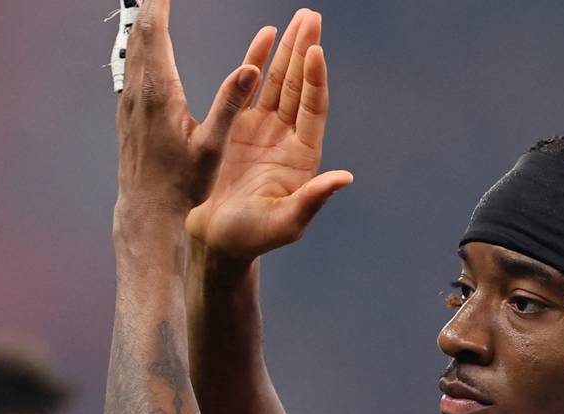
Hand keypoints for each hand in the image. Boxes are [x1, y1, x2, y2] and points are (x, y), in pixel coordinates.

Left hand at [113, 0, 264, 229]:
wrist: (146, 210)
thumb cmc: (182, 184)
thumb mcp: (213, 146)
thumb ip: (230, 104)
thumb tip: (251, 68)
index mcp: (160, 94)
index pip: (154, 34)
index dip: (158, 4)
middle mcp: (139, 92)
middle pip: (138, 33)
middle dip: (148, 5)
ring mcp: (129, 102)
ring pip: (131, 49)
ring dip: (142, 22)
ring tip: (151, 3)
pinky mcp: (128, 112)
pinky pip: (131, 66)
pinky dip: (140, 44)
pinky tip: (144, 42)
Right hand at [184, 9, 353, 264]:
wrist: (218, 241)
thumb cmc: (253, 238)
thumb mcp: (286, 222)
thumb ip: (313, 198)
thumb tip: (345, 178)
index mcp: (303, 158)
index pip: (313, 110)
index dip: (315, 81)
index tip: (316, 51)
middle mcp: (287, 139)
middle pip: (300, 87)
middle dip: (306, 51)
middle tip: (311, 17)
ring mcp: (263, 131)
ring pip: (279, 82)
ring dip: (288, 50)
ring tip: (299, 19)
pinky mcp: (238, 128)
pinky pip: (251, 88)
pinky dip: (257, 62)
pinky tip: (265, 37)